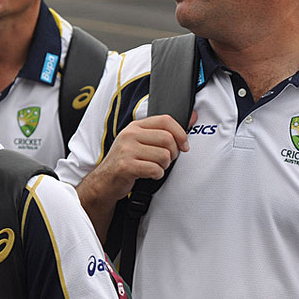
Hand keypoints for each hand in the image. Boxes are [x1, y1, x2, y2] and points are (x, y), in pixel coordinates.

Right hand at [75, 112, 192, 239]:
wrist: (104, 181)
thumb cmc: (126, 161)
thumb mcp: (141, 142)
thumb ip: (164, 131)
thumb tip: (194, 118)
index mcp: (135, 127)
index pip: (165, 120)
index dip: (181, 133)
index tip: (184, 145)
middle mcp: (129, 135)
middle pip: (167, 139)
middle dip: (173, 153)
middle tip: (166, 160)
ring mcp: (126, 150)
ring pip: (164, 155)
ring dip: (164, 166)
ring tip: (155, 167)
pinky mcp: (126, 166)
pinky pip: (155, 169)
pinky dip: (157, 175)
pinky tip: (149, 174)